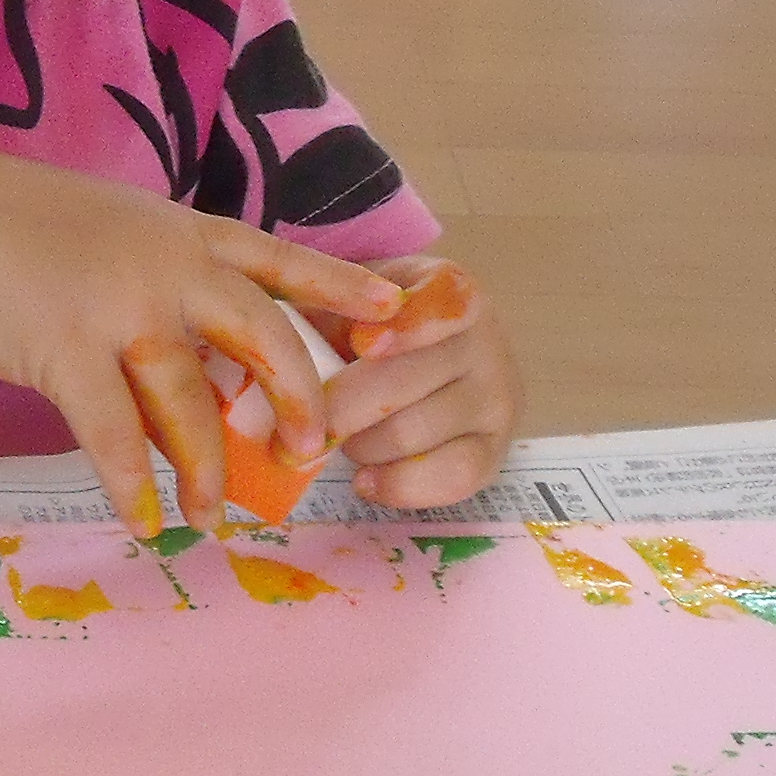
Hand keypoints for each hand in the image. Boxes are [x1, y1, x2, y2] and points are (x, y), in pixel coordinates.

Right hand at [0, 151, 403, 534]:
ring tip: (211, 513)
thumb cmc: (25, 227)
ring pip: (190, 402)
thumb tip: (202, 360)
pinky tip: (144, 520)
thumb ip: (167, 281)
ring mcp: (121, 308)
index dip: (340, 286)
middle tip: (315, 450)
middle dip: (298, 397)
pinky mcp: (68, 351)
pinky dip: (130, 484)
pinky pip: (113, 435)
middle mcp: (169, 268)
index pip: (281, 261)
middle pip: (262, 336)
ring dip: (204, 467)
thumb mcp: (118, 232)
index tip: (397, 311)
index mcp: (186, 235)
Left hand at [317, 260, 519, 509]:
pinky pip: (450, 479)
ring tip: (339, 439)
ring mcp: (497, 400)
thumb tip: (278, 342)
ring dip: (358, 445)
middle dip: (338, 409)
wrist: (427, 360)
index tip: (360, 344)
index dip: (405, 326)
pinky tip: (364, 480)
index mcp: (453, 291)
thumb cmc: (372, 325)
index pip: (443, 303)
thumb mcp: (349, 297)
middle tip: (298, 422)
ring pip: (409, 434)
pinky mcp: (495, 453)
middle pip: (402, 383)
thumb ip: (323, 309)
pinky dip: (397, 485)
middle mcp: (487, 342)